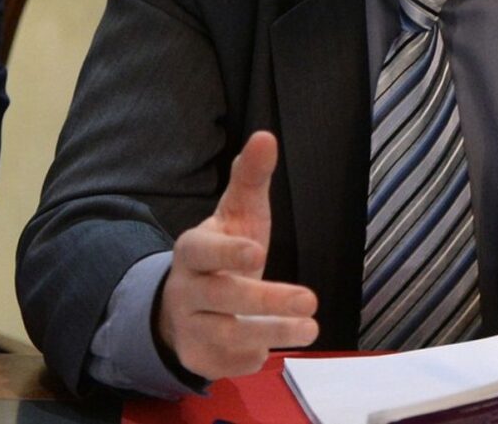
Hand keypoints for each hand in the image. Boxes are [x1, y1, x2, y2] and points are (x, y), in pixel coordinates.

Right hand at [156, 131, 318, 379]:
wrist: (187, 304)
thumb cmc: (224, 252)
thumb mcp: (237, 215)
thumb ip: (250, 178)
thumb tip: (266, 136)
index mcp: (193, 250)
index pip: (202, 250)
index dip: (227, 252)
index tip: (257, 252)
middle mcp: (186, 289)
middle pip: (222, 296)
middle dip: (266, 301)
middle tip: (310, 300)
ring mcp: (190, 326)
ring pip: (227, 334)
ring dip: (271, 333)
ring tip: (310, 328)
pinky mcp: (199, 358)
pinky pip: (229, 361)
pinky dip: (253, 355)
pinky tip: (271, 346)